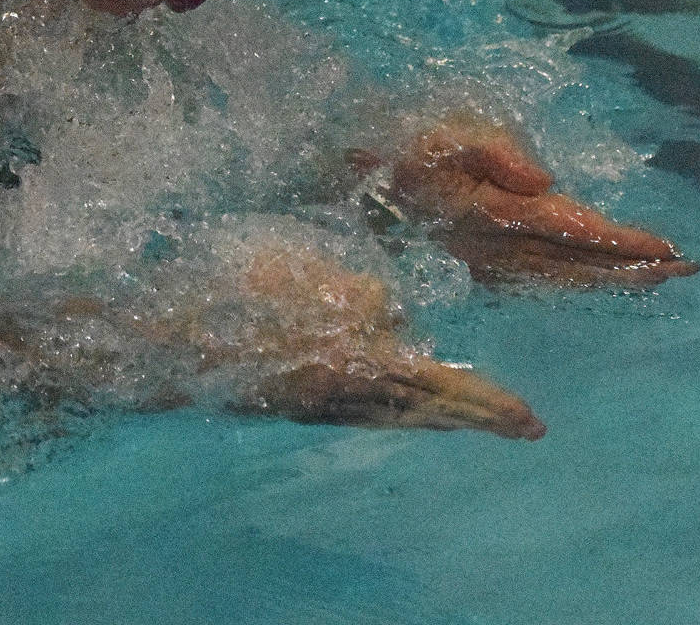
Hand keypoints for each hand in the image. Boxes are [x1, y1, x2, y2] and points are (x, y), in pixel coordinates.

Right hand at [224, 249, 544, 438]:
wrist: (168, 333)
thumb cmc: (243, 291)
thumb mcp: (318, 273)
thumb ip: (368, 296)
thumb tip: (395, 315)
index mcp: (357, 365)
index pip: (440, 389)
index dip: (487, 404)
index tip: (532, 423)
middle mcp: (343, 397)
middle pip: (419, 413)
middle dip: (471, 416)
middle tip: (521, 427)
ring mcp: (311, 404)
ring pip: (388, 414)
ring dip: (432, 415)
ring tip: (463, 417)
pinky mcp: (285, 398)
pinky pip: (356, 408)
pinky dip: (390, 407)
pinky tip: (387, 396)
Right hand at [384, 119, 697, 287]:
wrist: (353, 186)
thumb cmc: (403, 147)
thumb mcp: (444, 134)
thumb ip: (494, 151)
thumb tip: (544, 179)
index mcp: (495, 212)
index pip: (571, 228)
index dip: (619, 239)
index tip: (667, 246)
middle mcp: (495, 246)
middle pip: (575, 262)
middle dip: (631, 266)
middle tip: (686, 268)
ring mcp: (485, 261)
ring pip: (560, 276)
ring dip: (609, 277)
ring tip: (656, 277)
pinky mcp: (475, 265)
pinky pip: (536, 281)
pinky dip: (573, 283)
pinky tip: (591, 281)